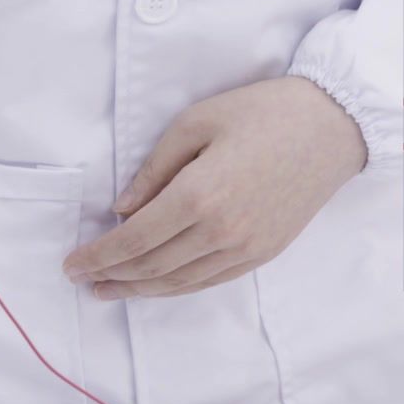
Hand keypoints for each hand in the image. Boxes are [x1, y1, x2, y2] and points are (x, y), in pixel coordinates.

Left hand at [62, 77, 365, 298]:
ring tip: (109, 290)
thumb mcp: (196, 122)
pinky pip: (209, 281)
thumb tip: (122, 209)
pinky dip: (176, 288)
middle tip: (82, 280)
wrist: (331, 128)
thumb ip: (154, 169)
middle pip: (152, 267)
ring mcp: (245, 248)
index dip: (99, 256)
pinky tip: (155, 285)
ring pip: (179, 282)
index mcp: (199, 194)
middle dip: (111, 276)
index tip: (72, 264)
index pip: (135, 240)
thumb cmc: (262, 113)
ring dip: (139, 290)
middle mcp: (221, 231)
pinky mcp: (263, 254)